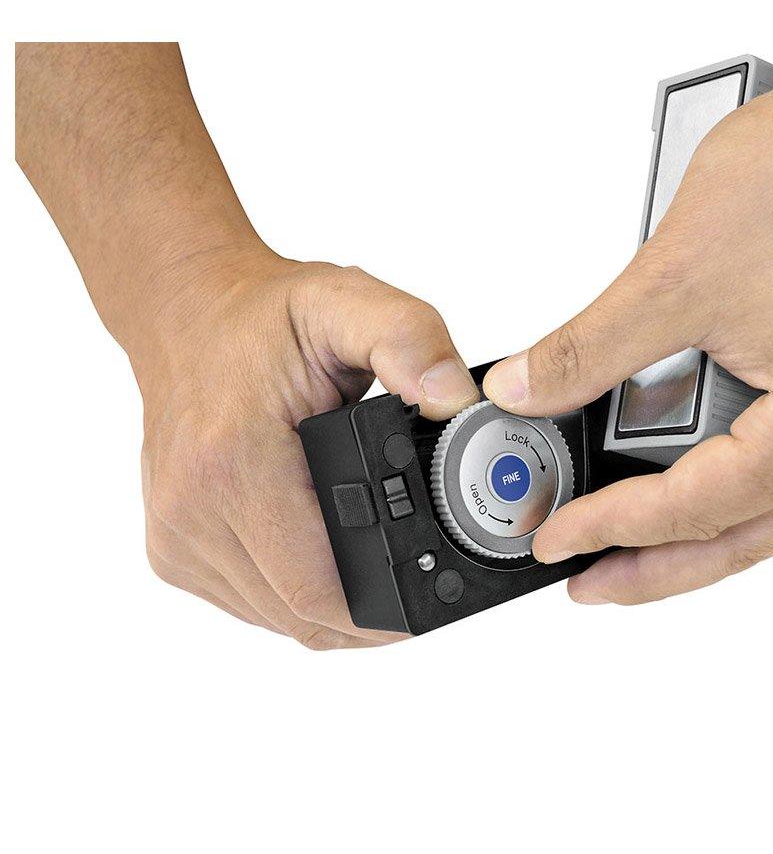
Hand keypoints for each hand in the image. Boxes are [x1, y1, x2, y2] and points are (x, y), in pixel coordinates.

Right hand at [141, 255, 478, 646]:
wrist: (184, 313)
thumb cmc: (263, 316)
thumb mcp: (347, 302)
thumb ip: (411, 343)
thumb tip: (454, 400)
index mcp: (233, 459)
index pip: (315, 587)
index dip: (385, 611)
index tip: (431, 595)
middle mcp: (192, 508)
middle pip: (299, 614)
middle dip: (370, 611)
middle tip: (417, 575)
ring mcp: (174, 535)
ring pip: (274, 617)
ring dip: (332, 607)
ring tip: (376, 561)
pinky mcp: (171, 547)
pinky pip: (248, 602)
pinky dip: (293, 594)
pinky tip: (326, 554)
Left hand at [484, 43, 772, 605]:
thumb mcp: (673, 277)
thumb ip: (584, 352)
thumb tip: (519, 393)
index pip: (702, 506)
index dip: (615, 528)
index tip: (555, 541)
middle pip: (750, 534)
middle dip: (661, 564)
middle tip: (591, 581)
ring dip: (703, 530)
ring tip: (634, 545)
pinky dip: (741, 482)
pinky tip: (701, 481)